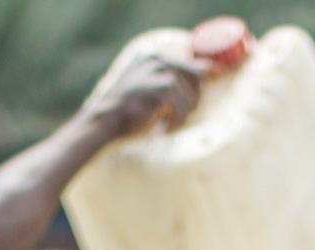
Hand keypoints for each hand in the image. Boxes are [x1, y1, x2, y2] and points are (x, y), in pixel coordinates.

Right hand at [83, 49, 200, 138]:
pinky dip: (174, 124)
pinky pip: (182, 111)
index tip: (188, 108)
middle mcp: (159, 59)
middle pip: (199, 82)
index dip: (198, 92)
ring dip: (181, 118)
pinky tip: (161, 128)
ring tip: (164, 124)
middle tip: (174, 118)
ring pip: (191, 100)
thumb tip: (211, 69)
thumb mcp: (150, 88)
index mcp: (155, 57)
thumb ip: (175, 78)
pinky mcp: (161, 89)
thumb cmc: (127, 111)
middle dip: (192, 104)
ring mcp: (160, 72)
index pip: (195, 70)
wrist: (103, 122)